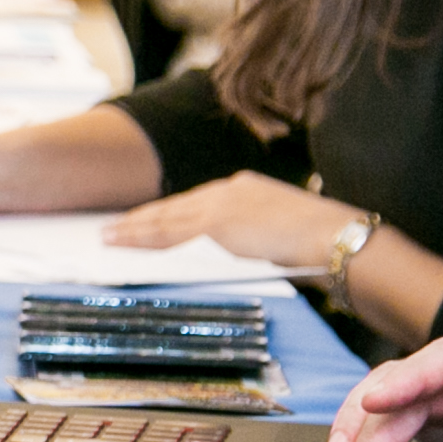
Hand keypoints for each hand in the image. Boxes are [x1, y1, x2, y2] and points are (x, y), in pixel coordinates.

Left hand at [106, 174, 356, 269]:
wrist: (335, 236)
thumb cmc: (323, 241)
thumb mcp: (285, 232)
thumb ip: (260, 237)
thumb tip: (250, 252)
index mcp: (245, 189)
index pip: (196, 203)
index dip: (168, 213)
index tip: (147, 219)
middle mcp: (228, 191)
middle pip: (174, 207)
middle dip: (142, 218)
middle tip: (113, 226)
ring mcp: (219, 206)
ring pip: (163, 219)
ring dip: (133, 228)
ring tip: (107, 236)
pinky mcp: (214, 224)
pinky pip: (168, 233)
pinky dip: (142, 238)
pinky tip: (123, 242)